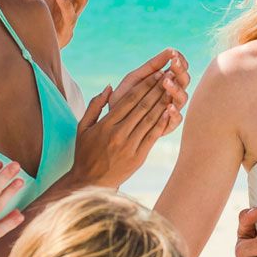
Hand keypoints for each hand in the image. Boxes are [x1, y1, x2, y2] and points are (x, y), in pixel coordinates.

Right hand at [69, 50, 188, 188]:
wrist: (90, 183)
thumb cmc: (85, 153)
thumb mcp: (83, 128)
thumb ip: (95, 106)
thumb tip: (109, 86)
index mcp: (106, 124)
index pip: (129, 99)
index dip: (144, 85)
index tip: (156, 74)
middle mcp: (118, 133)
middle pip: (142, 106)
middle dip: (157, 89)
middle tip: (170, 76)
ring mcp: (130, 145)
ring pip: (150, 119)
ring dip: (163, 103)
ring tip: (173, 90)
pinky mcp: (139, 156)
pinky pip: (153, 136)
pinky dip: (163, 122)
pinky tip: (171, 111)